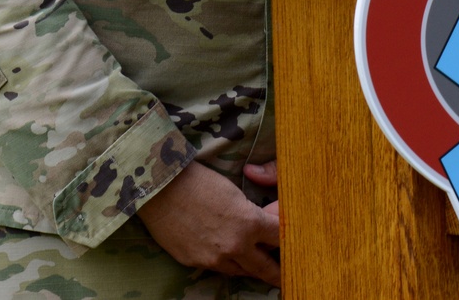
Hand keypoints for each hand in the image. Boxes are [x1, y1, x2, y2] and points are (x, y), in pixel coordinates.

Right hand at [136, 160, 280, 287]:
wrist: (161, 188)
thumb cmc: (200, 181)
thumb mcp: (234, 193)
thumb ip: (252, 214)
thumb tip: (263, 225)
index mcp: (250, 223)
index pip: (281, 238)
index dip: (290, 240)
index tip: (297, 245)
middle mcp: (236, 247)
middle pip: (266, 268)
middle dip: (279, 273)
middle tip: (287, 276)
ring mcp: (215, 259)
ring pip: (242, 271)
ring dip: (250, 267)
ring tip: (257, 264)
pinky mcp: (196, 263)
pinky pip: (219, 268)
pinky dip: (226, 263)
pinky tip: (227, 254)